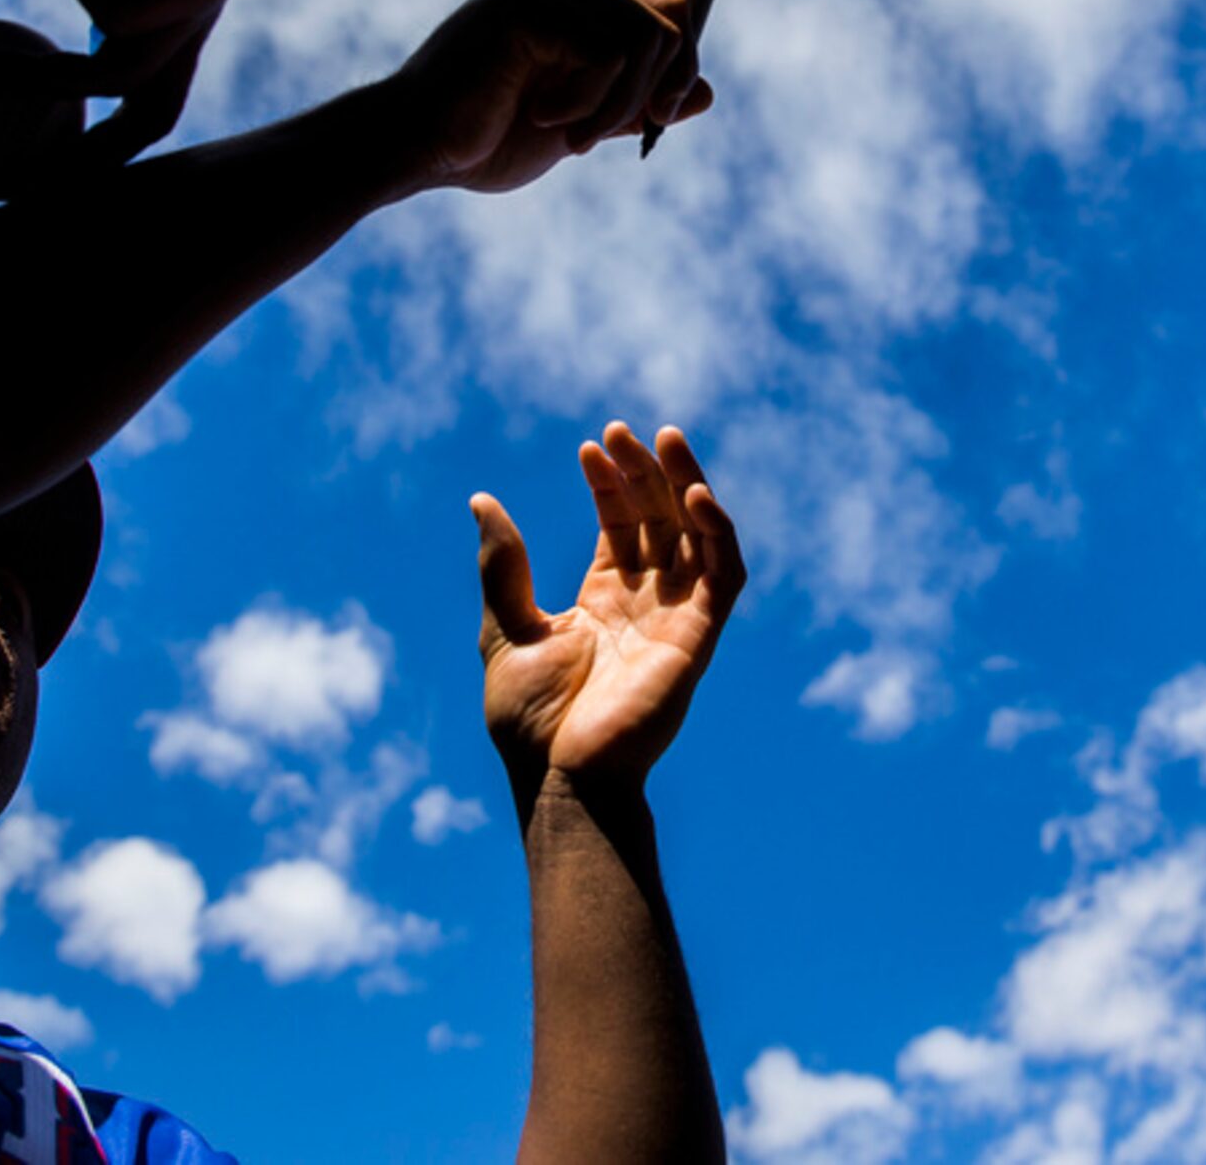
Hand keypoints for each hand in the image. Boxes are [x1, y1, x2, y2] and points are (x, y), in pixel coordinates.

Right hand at [384, 0, 712, 193]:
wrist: (413, 148)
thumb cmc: (484, 138)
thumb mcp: (582, 123)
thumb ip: (638, 103)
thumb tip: (710, 92)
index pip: (666, 11)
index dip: (677, 71)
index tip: (650, 122)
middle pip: (667, 19)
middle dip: (653, 92)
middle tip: (597, 138)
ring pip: (645, 37)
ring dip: (618, 104)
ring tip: (570, 137)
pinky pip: (608, 52)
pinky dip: (588, 101)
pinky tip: (542, 117)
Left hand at [478, 425, 745, 786]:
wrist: (559, 776)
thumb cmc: (531, 720)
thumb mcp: (505, 628)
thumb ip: (502, 565)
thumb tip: (481, 500)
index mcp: (603, 600)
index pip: (618, 525)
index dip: (609, 483)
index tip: (590, 447)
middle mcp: (645, 602)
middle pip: (658, 519)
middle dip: (645, 471)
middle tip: (624, 430)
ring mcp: (675, 616)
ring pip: (696, 534)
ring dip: (686, 484)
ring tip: (664, 438)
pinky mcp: (699, 636)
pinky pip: (724, 574)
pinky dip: (718, 531)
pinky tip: (695, 495)